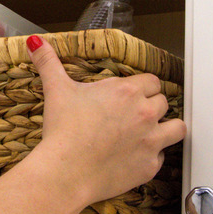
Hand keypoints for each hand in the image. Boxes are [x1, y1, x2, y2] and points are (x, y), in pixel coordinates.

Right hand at [26, 35, 186, 205]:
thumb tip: (35, 42)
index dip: (140, 87)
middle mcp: (145, 113)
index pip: (151, 81)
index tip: (128, 96)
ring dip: (166, 128)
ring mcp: (151, 140)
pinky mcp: (150, 166)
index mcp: (127, 91)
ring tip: (148, 132)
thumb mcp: (56, 91)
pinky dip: (150, 156)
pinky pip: (162, 157)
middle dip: (150, 106)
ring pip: (177, 127)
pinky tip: (133, 157)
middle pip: (163, 102)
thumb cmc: (63, 131)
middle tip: (130, 115)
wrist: (66, 172)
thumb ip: (48, 63)